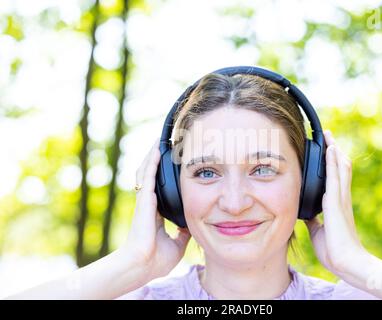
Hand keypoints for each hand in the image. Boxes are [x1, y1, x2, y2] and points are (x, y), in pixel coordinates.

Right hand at [120, 137, 190, 280]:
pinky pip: (148, 176)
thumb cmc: (155, 260)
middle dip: (157, 161)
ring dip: (153, 156)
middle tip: (167, 146)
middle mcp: (149, 204)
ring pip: (147, 172)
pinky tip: (158, 150)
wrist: (142, 266)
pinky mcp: (144, 200)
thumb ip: (183, 233)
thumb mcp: (177, 244)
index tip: (173, 167)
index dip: (164, 177)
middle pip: (152, 176)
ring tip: (160, 142)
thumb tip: (193, 227)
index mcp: (156, 214)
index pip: (160, 189)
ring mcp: (145, 201)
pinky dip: (152, 162)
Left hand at [305, 130, 367, 276]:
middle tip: (328, 136)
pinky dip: (333, 161)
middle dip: (334, 151)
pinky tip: (330, 149)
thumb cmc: (334, 249)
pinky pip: (335, 176)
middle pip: (340, 168)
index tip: (327, 149)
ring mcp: (340, 198)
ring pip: (340, 168)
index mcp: (336, 204)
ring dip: (334, 151)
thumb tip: (307, 214)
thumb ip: (314, 219)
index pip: (335, 178)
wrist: (346, 262)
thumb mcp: (318, 230)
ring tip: (329, 136)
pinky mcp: (336, 202)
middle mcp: (340, 198)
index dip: (332, 163)